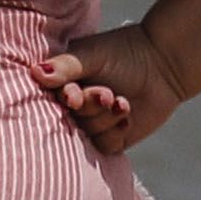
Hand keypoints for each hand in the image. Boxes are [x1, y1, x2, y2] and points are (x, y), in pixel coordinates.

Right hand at [38, 18, 182, 155]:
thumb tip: (36, 72)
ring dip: (106, 119)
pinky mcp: (112, 137)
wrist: (164, 64)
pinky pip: (104, 146)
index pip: (53, 98)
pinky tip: (128, 116)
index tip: (75, 97)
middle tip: (107, 94)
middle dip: (90, 107)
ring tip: (122, 102)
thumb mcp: (92, 55)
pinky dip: (115, 133)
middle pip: (70, 118)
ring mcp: (93, 122)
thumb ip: (65, 66)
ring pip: (87, 134)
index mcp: (64, 82)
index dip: (65, 100)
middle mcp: (75, 104)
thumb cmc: (125, 53)